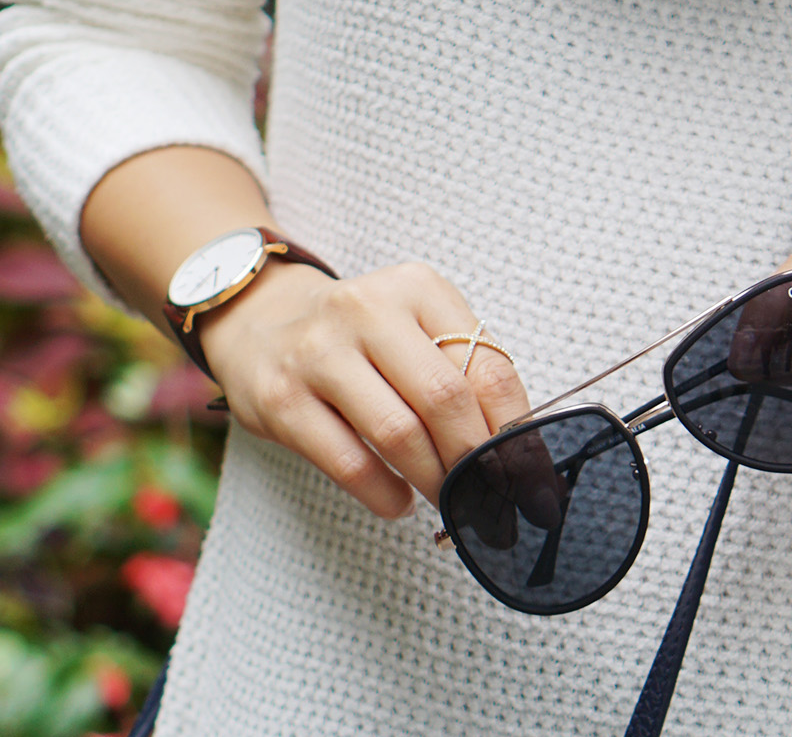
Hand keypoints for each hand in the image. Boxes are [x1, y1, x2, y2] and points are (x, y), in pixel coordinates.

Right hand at [197, 260, 533, 519]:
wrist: (259, 321)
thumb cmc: (358, 335)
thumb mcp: (414, 325)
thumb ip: (463, 370)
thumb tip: (519, 448)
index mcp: (416, 288)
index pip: (486, 364)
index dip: (517, 428)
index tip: (532, 475)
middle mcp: (367, 311)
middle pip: (445, 398)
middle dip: (477, 460)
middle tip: (492, 497)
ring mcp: (319, 353)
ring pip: (399, 433)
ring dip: (434, 479)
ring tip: (449, 500)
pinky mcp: (282, 399)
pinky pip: (348, 462)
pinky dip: (385, 494)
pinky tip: (399, 502)